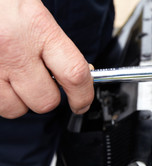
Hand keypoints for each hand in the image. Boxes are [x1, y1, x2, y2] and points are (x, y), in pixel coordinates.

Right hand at [0, 0, 92, 118]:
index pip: (74, 74)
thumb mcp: (35, 11)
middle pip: (45, 100)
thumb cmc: (4, 1)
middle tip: (44, 82)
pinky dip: (0, 98)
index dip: (83, 95)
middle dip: (49, 97)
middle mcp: (13, 48)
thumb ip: (56, 42)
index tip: (82, 103)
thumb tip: (80, 72)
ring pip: (16, 109)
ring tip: (16, 79)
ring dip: (21, 101)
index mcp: (38, 27)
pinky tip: (0, 78)